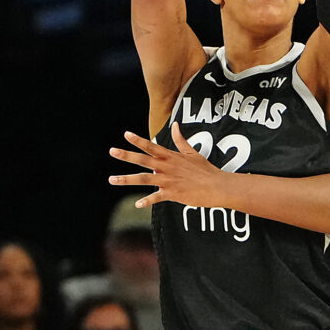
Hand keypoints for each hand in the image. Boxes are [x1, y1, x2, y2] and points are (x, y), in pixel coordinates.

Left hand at [111, 125, 238, 207]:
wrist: (217, 186)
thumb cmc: (206, 170)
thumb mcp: (193, 152)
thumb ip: (181, 140)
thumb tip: (175, 125)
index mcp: (171, 157)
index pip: (151, 146)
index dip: (138, 140)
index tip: (125, 134)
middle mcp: (167, 167)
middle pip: (142, 159)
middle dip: (126, 155)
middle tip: (112, 151)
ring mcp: (168, 180)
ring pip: (143, 178)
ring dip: (126, 179)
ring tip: (112, 180)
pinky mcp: (172, 194)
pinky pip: (156, 198)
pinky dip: (146, 201)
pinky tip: (137, 204)